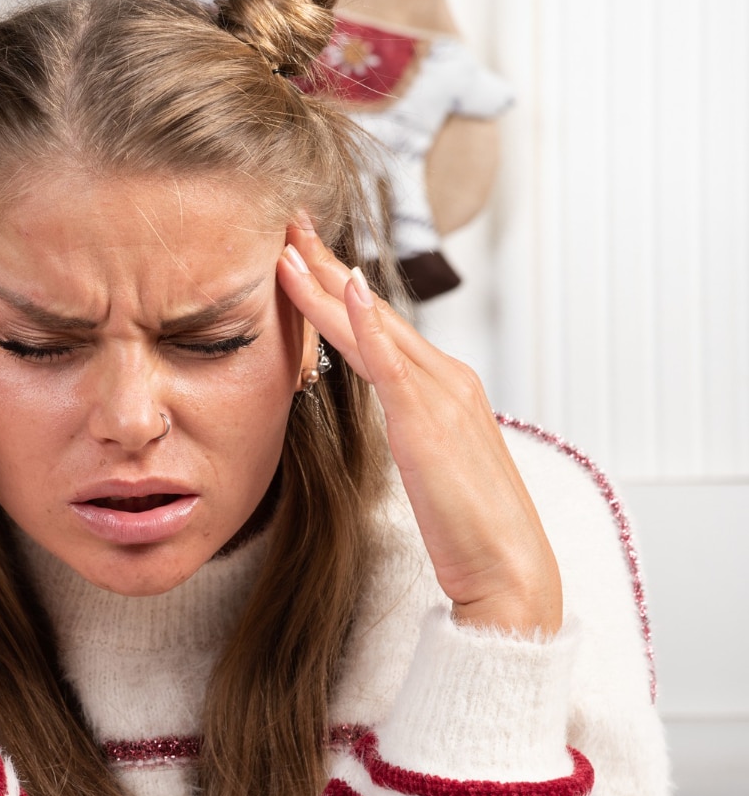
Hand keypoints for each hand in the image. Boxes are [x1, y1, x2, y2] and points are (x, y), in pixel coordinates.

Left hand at [277, 220, 561, 634]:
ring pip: (371, 325)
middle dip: (326, 266)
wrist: (509, 570)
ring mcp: (439, 394)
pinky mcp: (428, 420)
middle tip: (287, 225)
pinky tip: (342, 287)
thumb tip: (381, 416)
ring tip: (289, 246)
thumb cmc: (469, 529)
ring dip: (327, 282)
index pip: (379, 326)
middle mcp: (444, 379)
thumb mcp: (429, 465)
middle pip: (372, 311)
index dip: (337, 288)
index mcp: (442, 388)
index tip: (300, 256)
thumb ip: (408, 429)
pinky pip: (389, 361)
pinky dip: (363, 322)